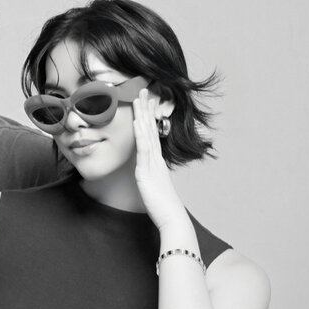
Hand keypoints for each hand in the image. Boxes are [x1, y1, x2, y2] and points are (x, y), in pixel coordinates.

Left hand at [132, 89, 187, 230]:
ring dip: (143, 114)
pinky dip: (141, 134)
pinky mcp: (147, 172)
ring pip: (147, 134)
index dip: (148, 117)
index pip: (151, 135)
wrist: (171, 218)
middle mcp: (155, 159)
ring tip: (139, 97)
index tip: (146, 102)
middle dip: (146, 109)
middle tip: (143, 89)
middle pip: (150, 129)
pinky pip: (144, 149)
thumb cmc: (162, 207)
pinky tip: (137, 121)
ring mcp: (152, 164)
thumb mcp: (153, 189)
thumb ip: (149, 179)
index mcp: (156, 162)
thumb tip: (145, 176)